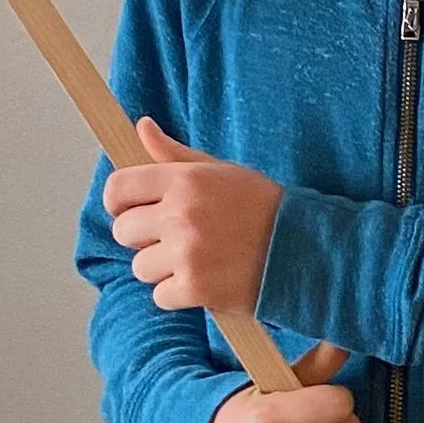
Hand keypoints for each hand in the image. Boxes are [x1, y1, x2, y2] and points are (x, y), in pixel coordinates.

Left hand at [105, 118, 282, 318]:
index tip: (131, 212)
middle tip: (176, 240)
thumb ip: (174, 154)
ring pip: (140, 267)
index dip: (119, 204)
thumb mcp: (221, 171)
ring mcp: (187, 252)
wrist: (305, 250)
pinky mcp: (195, 288)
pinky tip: (206, 281)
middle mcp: (181, 214)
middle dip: (144, 238)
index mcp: (185, 180)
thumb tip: (141, 126)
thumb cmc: (262, 208)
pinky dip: (179, 294)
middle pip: (123, 231)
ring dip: (162, 269)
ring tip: (197, 261)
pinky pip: (160, 295)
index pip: (118, 189)